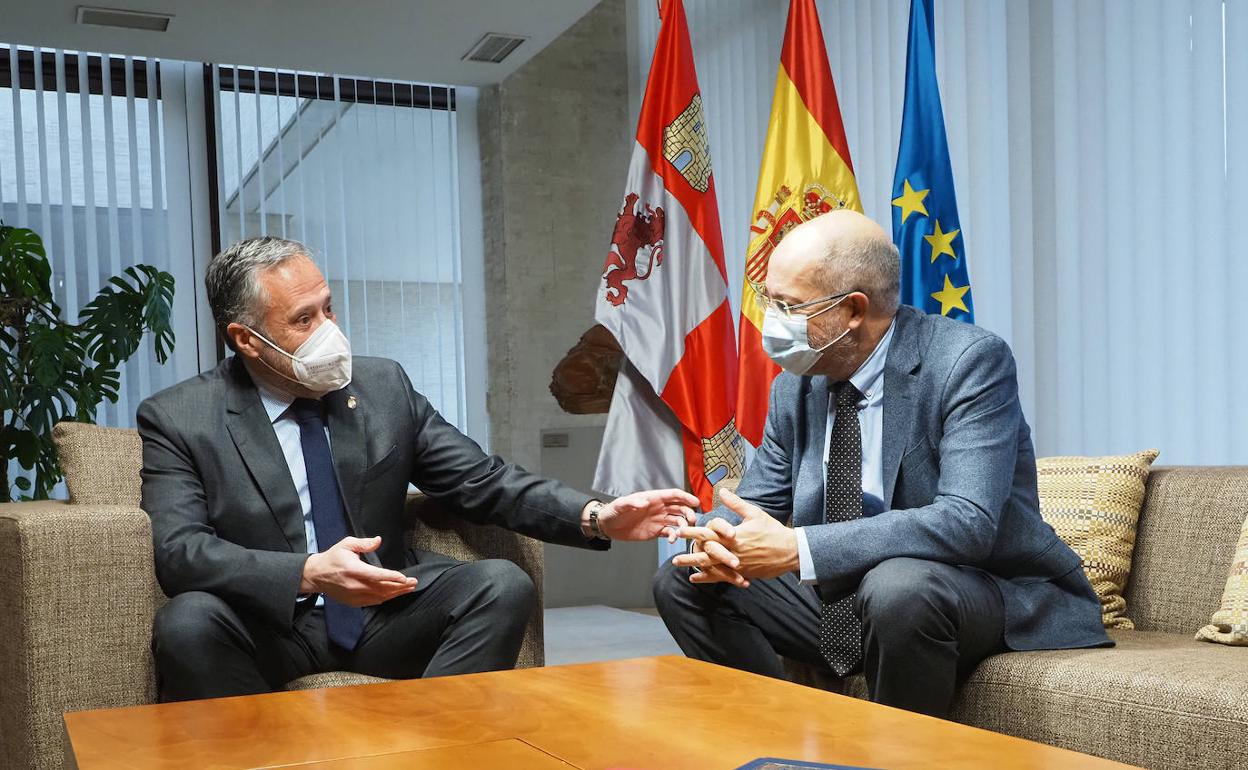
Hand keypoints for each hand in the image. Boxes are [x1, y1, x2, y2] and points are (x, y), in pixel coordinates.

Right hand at [301, 536, 417, 606]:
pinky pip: (373, 602)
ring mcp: (354, 595)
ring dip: (396, 593)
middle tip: (413, 582)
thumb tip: (378, 540)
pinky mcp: (354, 602)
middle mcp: (355, 585)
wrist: (317, 575)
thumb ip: (363, 543)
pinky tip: (394, 594)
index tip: (404, 578)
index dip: (391, 577)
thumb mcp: (346, 544)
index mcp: (354, 570)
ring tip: (409, 588)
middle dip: (400, 586)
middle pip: (382, 588)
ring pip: (380, 597)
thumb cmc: (333, 558)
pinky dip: (385, 598)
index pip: (376, 575)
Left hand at [589, 489, 700, 541]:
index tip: (696, 502)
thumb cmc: (614, 511)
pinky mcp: (656, 531)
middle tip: (692, 521)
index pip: (673, 495)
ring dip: (683, 525)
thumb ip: (632, 503)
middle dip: (688, 513)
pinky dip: (674, 536)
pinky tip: (672, 540)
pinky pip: (670, 533)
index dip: (685, 497)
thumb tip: (645, 502)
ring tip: (682, 532)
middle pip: (679, 508)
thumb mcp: (620, 505)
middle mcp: (659, 508)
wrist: (608, 526)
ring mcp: (659, 520)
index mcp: (653, 498)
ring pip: (677, 520)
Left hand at [675, 488, 797, 581]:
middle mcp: (733, 552)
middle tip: (674, 557)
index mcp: (734, 536)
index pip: (709, 534)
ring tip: (682, 569)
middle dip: (690, 555)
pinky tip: (696, 579)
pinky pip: (722, 577)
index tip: (680, 530)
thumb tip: (722, 491)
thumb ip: (736, 504)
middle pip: (707, 554)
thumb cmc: (772, 530)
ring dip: (696, 567)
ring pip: (713, 567)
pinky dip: (709, 578)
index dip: (693, 532)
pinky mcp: (742, 573)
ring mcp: (737, 565)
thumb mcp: (754, 513)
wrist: (790, 552)